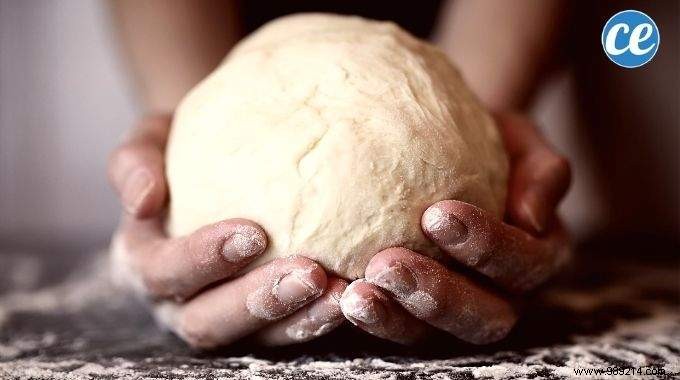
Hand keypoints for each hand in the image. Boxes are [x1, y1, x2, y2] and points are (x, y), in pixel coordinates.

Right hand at [108, 115, 346, 347]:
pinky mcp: (258, 323)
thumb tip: (144, 198)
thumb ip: (135, 160)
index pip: (162, 271)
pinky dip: (317, 318)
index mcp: (141, 260)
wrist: (215, 159)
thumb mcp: (151, 139)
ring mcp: (218, 316)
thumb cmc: (180, 147)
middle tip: (310, 272)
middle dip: (257, 302)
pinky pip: (286, 332)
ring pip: (253, 337)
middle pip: (206, 321)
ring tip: (343, 292)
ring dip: (298, 319)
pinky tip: (352, 293)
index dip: (202, 259)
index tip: (255, 232)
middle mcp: (174, 301)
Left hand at [340, 114, 570, 344]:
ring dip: (394, 316)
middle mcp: (502, 293)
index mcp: (537, 254)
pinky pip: (393, 326)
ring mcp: (455, 310)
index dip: (487, 247)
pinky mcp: (412, 313)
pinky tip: (336, 291)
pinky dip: (368, 314)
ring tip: (354, 293)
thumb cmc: (485, 140)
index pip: (526, 263)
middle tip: (387, 264)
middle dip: (438, 296)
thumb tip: (532, 217)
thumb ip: (541, 170)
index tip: (437, 214)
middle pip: (486, 318)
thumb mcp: (519, 139)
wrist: (444, 147)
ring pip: (433, 333)